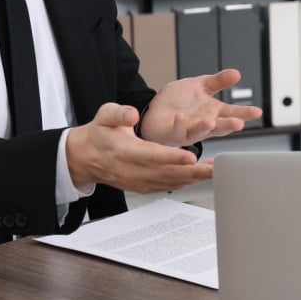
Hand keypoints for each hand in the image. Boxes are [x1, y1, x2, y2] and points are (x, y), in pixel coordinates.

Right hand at [65, 102, 213, 192]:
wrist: (86, 157)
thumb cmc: (99, 134)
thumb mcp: (104, 116)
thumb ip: (119, 113)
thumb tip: (133, 115)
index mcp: (125, 151)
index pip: (152, 156)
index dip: (173, 157)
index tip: (191, 156)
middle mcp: (133, 170)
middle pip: (166, 173)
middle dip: (192, 172)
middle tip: (214, 168)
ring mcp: (138, 181)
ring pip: (170, 182)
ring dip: (193, 178)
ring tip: (214, 171)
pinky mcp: (143, 186)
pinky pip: (166, 186)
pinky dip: (184, 182)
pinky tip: (200, 176)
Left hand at [139, 69, 263, 147]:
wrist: (155, 109)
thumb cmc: (179, 101)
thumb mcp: (200, 85)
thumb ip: (218, 81)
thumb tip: (237, 73)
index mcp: (213, 112)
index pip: (232, 113)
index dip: (244, 113)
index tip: (257, 111)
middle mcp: (204, 123)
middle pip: (220, 126)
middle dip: (229, 125)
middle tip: (239, 123)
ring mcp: (190, 130)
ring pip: (200, 132)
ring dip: (206, 128)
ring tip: (211, 122)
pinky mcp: (174, 134)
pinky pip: (178, 131)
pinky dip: (181, 125)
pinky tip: (182, 117)